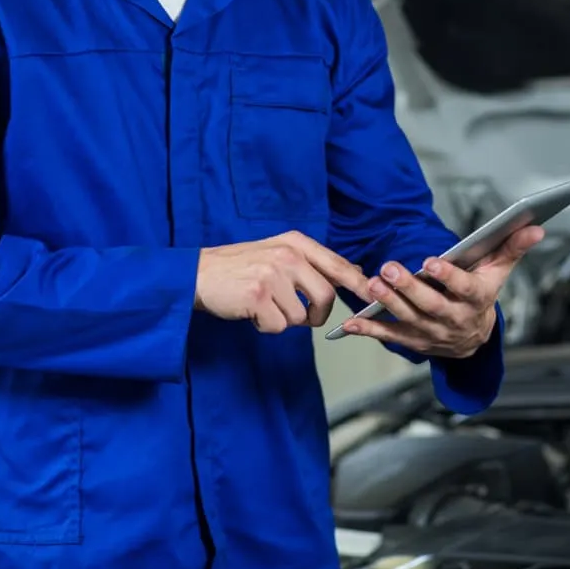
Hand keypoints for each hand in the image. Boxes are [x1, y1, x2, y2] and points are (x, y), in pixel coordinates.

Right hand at [195, 231, 368, 333]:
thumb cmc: (239, 267)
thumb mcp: (277, 252)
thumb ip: (311, 263)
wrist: (197, 274)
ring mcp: (272, 275)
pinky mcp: (258, 296)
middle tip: (302, 316)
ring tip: (263, 305)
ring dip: (284, 319)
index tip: (372, 296)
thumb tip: (353, 273)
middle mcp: (287, 255)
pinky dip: (266, 326)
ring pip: (300, 316)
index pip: (337, 264)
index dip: (357, 283)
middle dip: (317, 315)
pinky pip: (278, 326)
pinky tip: (251, 311)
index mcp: (295, 242)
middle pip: (326, 296)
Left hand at [340, 225, 545, 357]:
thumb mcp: (499, 270)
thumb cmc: (482, 294)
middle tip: (389, 268)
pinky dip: (369, 329)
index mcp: (476, 301)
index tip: (431, 261)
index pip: (463, 289)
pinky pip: (389, 336)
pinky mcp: (412, 341)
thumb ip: (513, 247)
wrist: (473, 340)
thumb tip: (535, 226)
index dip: (448, 276)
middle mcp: (453, 320)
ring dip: (388, 303)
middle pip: (431, 305)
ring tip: (372, 283)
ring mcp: (431, 333)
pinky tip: (351, 322)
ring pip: (408, 319)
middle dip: (409, 287)